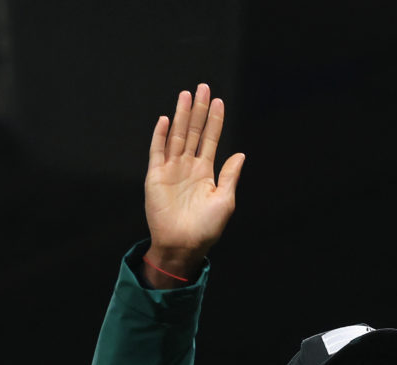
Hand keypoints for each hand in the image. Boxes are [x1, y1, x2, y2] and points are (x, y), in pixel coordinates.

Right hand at [142, 83, 244, 286]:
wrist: (183, 245)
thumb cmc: (206, 228)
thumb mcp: (225, 201)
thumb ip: (230, 176)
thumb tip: (240, 154)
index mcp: (205, 172)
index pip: (210, 139)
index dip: (214, 120)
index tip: (218, 101)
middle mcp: (188, 166)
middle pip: (193, 131)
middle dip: (198, 110)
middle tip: (202, 87)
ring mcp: (171, 170)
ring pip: (176, 136)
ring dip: (180, 116)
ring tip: (185, 95)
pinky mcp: (155, 177)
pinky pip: (157, 152)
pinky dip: (160, 136)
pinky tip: (165, 120)